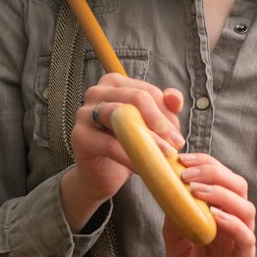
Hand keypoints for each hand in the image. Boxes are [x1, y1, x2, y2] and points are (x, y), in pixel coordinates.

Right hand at [60, 74, 184, 230]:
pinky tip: (145, 168)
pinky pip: (110, 145)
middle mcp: (97, 92)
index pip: (147, 91)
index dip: (166, 112)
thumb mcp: (150, 124)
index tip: (177, 135)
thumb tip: (175, 99)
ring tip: (165, 155)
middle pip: (136, 99)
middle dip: (160, 122)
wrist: (101, 173)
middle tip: (177, 144)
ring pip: (122, 118)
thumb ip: (165, 108)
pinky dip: (131, 157)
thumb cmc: (127, 143)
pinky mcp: (79, 136)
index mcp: (115, 83)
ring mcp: (84, 112)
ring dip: (148, 139)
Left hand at [162, 153, 255, 256]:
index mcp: (219, 214)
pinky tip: (215, 217)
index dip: (205, 163)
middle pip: (237, 185)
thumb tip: (167, 194)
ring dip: (221, 194)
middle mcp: (234, 223)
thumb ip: (176, 222)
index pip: (220, 178)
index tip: (182, 158)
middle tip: (188, 172)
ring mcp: (241, 240)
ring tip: (198, 191)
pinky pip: (245, 235)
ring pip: (245, 207)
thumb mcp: (177, 247)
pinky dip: (232, 222)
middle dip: (213, 172)